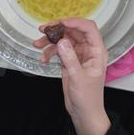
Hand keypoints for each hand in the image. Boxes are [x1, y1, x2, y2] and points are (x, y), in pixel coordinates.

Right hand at [34, 18, 109, 134]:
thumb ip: (70, 58)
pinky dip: (50, 52)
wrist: (84, 112)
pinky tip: (43, 59)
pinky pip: (59, 51)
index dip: (75, 22)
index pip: (89, 29)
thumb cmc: (87, 96)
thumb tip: (62, 41)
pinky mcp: (69, 61)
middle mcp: (88, 50)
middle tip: (42, 29)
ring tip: (36, 44)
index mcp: (97, 51)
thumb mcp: (78, 77)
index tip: (59, 23)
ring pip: (64, 40)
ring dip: (50, 41)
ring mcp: (78, 55)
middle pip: (74, 32)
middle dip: (58, 29)